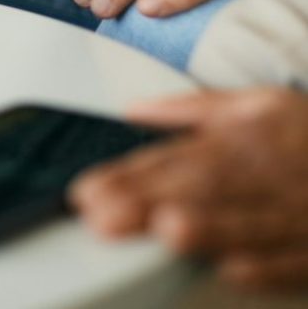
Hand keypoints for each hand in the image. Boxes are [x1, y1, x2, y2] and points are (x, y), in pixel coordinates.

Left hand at [70, 89, 307, 292]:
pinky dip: (267, 266)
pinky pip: (292, 258)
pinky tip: (235, 271)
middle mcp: (262, 174)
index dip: (129, 175)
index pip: (173, 159)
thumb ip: (192, 107)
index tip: (86, 191)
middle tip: (101, 216)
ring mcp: (295, 212)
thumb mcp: (257, 104)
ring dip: (205, 228)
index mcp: (241, 139)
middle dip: (148, 202)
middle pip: (198, 188)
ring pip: (245, 223)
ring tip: (165, 231)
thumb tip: (132, 110)